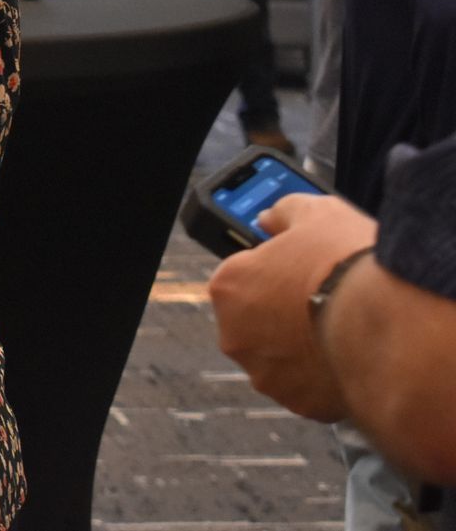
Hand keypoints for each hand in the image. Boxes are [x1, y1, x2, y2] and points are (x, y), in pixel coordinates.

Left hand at [208, 193, 375, 420]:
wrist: (388, 325)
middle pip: (258, 319)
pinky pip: (308, 386)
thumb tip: (269, 218)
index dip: (276, 269)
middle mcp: (234, 334)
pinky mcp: (298, 403)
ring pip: (280, 356)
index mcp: (228, 286)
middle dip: (284, 311)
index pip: (243, 274)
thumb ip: (283, 213)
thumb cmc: (347, 266)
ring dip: (303, 345)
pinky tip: (347, 355)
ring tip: (340, 328)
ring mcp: (265, 373)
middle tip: (325, 299)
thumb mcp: (315, 214)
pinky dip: (324, 374)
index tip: (301, 269)